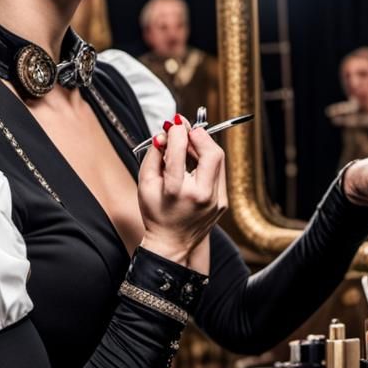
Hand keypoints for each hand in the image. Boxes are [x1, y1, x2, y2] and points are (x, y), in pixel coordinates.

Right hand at [137, 116, 227, 265]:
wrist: (171, 243)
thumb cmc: (155, 213)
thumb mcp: (145, 183)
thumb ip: (154, 154)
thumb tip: (165, 132)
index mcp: (177, 191)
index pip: (180, 149)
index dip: (177, 131)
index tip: (173, 124)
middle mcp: (201, 195)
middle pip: (211, 152)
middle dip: (199, 134)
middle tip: (186, 130)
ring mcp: (215, 200)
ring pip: (219, 159)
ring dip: (204, 145)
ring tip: (189, 144)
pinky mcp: (223, 201)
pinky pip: (219, 171)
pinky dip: (208, 160)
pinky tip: (195, 161)